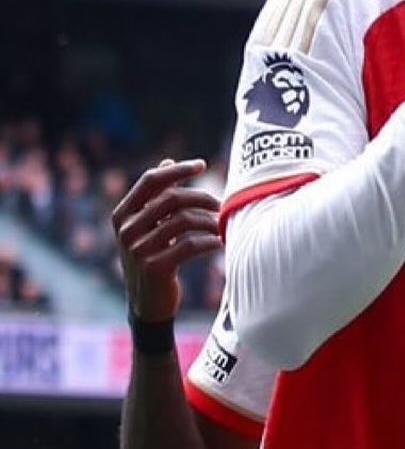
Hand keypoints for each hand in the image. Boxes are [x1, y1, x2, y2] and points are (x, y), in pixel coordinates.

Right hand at [112, 158, 221, 321]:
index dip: (177, 169)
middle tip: (220, 204)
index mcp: (122, 215)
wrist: (148, 303)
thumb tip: (167, 161)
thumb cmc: (153, 255)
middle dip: (201, 197)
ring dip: (209, 221)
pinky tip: (219, 243)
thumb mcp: (148, 225)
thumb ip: (156, 195)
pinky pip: (190, 245)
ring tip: (221, 225)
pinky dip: (209, 241)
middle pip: (172, 198)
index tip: (202, 165)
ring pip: (183, 220)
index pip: (150, 180)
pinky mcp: (154, 268)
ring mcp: (137, 250)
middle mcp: (125, 230)